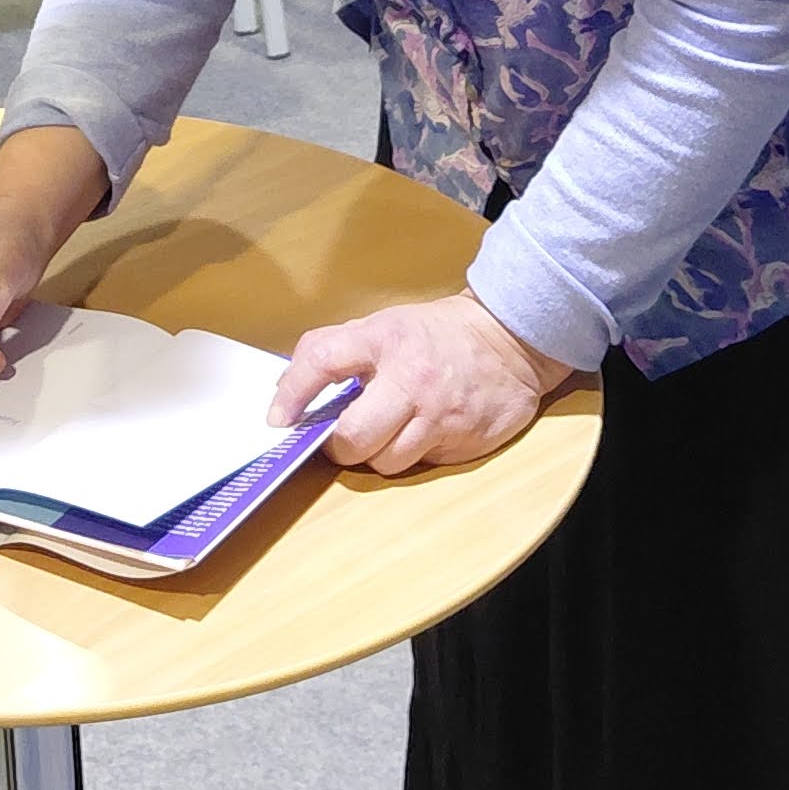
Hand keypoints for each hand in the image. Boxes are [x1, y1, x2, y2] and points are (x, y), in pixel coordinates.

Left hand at [271, 296, 570, 475]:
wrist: (511, 340)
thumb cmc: (436, 334)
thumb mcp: (385, 325)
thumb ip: (337, 352)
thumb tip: (286, 390)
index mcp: (384, 340)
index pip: (322, 361)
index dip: (292, 393)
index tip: (277, 418)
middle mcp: (410, 379)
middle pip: (353, 436)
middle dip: (338, 445)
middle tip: (339, 437)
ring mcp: (439, 415)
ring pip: (385, 461)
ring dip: (376, 454)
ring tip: (385, 433)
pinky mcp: (463, 441)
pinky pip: (420, 463)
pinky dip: (411, 455)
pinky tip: (419, 433)